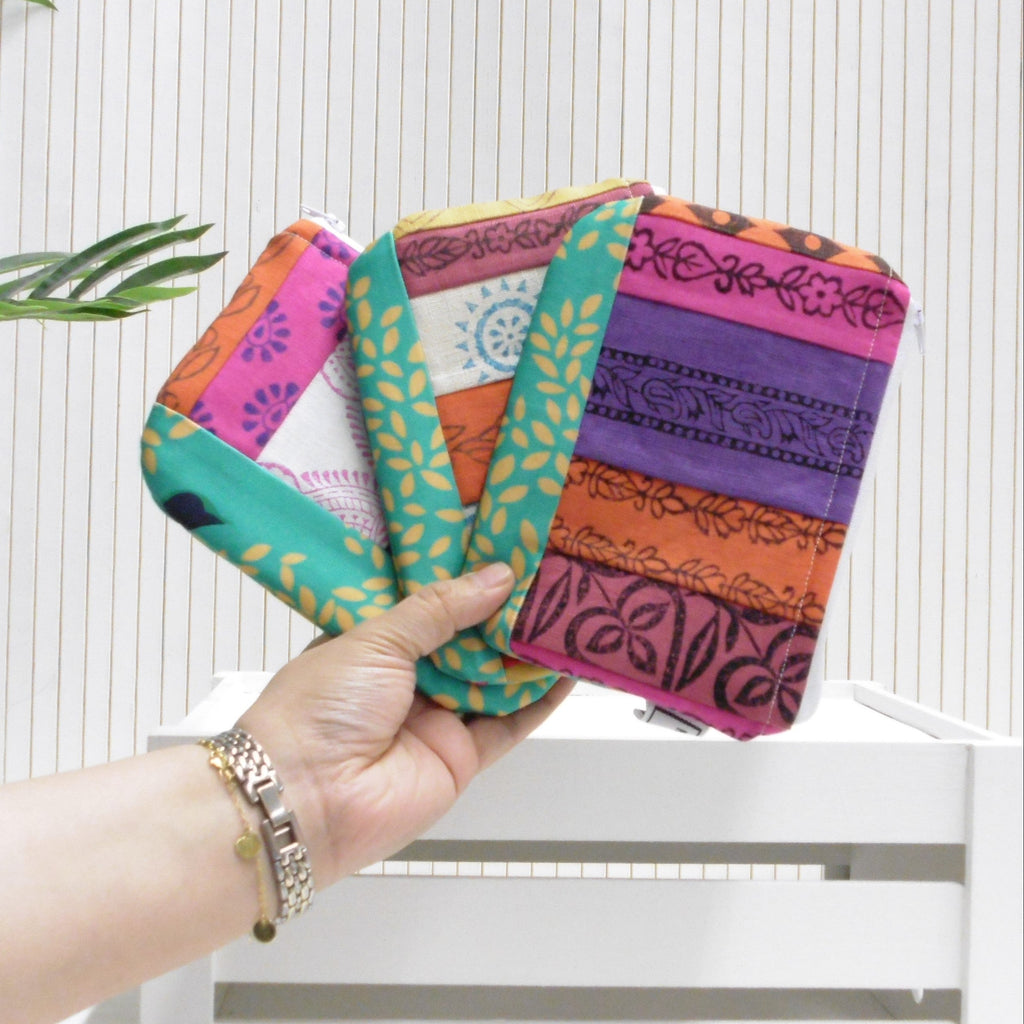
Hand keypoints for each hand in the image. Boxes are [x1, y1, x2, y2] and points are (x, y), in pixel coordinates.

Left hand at [237, 562, 572, 885]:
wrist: (306, 800)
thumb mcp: (376, 638)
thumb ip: (440, 607)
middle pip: (467, 637)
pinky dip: (539, 700)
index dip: (463, 576)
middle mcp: (407, 677)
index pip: (427, 601)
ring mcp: (436, 718)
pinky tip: (567, 670)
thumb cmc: (323, 705)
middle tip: (547, 571)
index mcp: (374, 640)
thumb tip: (499, 575)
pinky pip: (510, 723)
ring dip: (526, 650)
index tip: (502, 545)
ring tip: (569, 609)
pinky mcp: (462, 756)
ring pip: (494, 678)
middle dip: (502, 609)